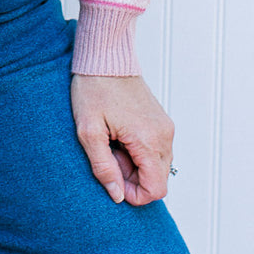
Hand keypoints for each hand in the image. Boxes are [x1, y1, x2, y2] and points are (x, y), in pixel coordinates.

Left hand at [70, 73, 173, 205]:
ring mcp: (165, 127)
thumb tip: (118, 195)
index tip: (112, 178)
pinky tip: (120, 136)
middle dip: (133, 179)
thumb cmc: (94, 89)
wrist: (106, 57)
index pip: (155, 190)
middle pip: (158, 180)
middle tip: (109, 156)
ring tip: (112, 144)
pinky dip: (139, 152)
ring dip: (135, 165)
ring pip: (157, 166)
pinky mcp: (161, 121)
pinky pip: (156, 150)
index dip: (133, 194)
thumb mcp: (89, 131)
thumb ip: (103, 167)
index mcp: (148, 139)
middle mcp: (164, 134)